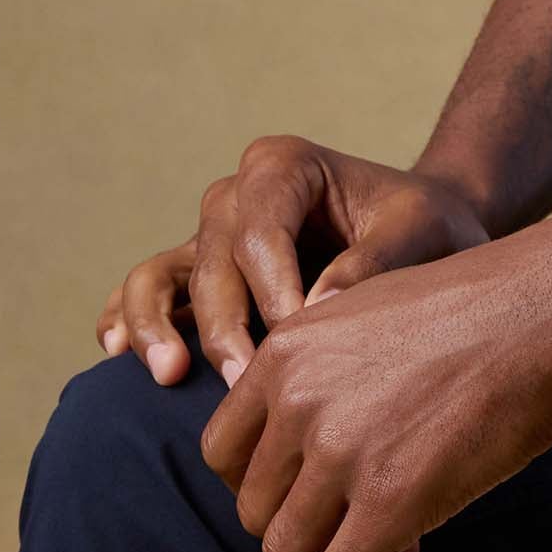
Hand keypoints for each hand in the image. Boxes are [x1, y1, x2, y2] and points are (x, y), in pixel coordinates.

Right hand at [98, 137, 494, 390]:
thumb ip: (376, 261)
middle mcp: (234, 195)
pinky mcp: (196, 276)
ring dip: (156, 325)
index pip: (261, 233)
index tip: (298, 342)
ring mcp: (208, 236)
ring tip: (170, 375)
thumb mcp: (424, 231)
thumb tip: (318, 308)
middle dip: (224, 327)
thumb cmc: (429, 227)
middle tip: (245, 385)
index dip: (272, 291)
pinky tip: (121, 358)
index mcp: (283, 167)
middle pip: (211, 264)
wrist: (423, 234)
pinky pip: (146, 295)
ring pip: (159, 275)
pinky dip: (127, 321)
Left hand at [197, 219, 551, 551]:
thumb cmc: (485, 308)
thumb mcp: (371, 313)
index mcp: (285, 352)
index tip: (321, 489)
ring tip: (392, 551)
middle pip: (253, 510)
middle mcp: (296, 401)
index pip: (222, 453)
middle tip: (368, 521)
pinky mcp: (390, 499)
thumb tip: (309, 445)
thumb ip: (322, 370)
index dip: (270, 485)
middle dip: (307, 527)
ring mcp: (339, 451)